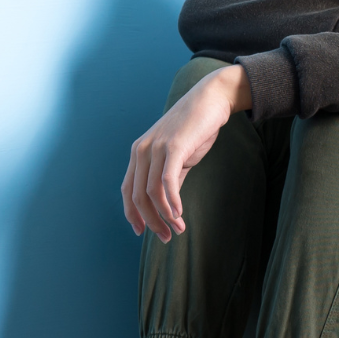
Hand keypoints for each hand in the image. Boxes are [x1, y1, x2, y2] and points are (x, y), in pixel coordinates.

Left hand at [121, 65, 250, 242]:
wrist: (211, 99)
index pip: (127, 190)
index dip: (132, 213)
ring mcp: (156, 147)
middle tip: (166, 238)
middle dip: (150, 221)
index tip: (142, 232)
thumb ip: (168, 178)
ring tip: (178, 230)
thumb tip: (167, 205)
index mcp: (139, 153)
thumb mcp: (177, 156)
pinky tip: (179, 214)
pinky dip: (171, 201)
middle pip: (137, 196)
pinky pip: (167, 180)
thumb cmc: (195, 128)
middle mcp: (142, 150)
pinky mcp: (173, 146)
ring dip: (164, 216)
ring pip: (151, 192)